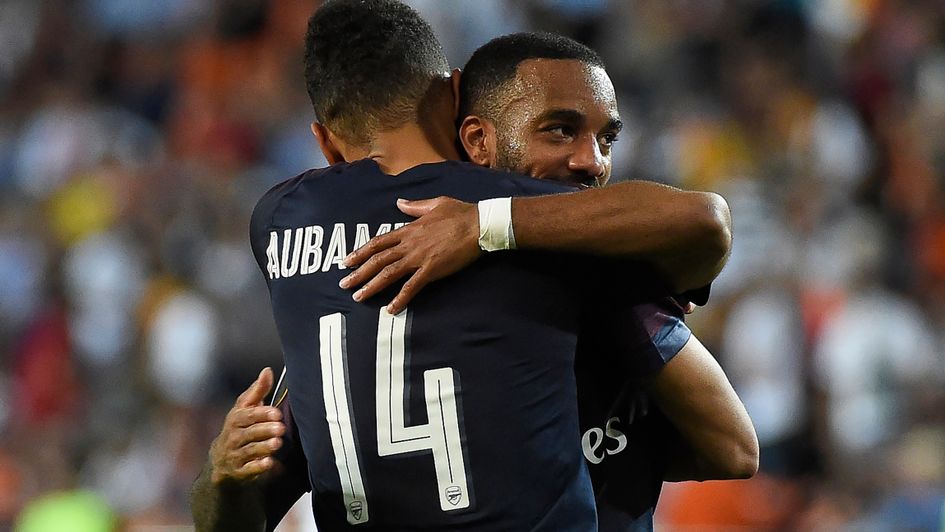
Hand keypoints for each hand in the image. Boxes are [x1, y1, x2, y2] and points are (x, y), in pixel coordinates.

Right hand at [208, 367, 284, 485]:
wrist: (221, 459)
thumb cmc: (240, 427)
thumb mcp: (244, 408)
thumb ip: (257, 390)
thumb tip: (268, 370)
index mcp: (235, 419)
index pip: (248, 415)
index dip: (262, 414)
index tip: (277, 413)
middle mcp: (233, 437)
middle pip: (249, 433)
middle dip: (265, 430)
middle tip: (281, 428)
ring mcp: (235, 455)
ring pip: (249, 451)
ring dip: (264, 447)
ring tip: (278, 443)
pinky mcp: (239, 471)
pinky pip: (248, 470)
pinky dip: (258, 467)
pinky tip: (270, 463)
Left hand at [340, 197, 481, 314]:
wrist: (479, 224)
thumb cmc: (461, 212)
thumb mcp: (435, 203)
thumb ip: (414, 206)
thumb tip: (400, 202)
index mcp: (408, 229)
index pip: (378, 242)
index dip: (360, 253)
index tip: (346, 261)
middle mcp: (409, 244)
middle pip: (377, 260)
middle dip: (358, 273)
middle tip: (343, 285)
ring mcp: (419, 257)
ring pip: (388, 273)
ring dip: (372, 286)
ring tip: (358, 297)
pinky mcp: (431, 270)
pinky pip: (412, 286)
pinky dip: (400, 298)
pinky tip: (391, 309)